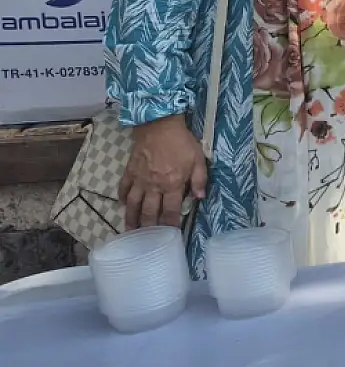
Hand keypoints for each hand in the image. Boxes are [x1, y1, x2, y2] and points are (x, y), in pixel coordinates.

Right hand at [119, 115, 205, 230]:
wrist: (159, 125)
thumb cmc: (181, 142)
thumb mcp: (198, 159)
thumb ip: (200, 180)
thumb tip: (200, 198)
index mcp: (172, 185)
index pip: (170, 211)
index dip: (169, 225)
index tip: (169, 235)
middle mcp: (154, 186)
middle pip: (149, 212)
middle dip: (148, 228)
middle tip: (146, 241)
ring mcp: (139, 180)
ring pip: (133, 205)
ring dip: (131, 219)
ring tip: (130, 231)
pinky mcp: (129, 172)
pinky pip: (123, 189)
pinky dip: (122, 198)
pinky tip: (123, 205)